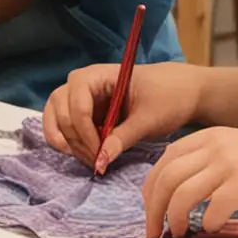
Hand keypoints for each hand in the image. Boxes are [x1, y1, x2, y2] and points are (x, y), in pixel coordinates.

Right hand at [42, 62, 205, 172]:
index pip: (77, 104)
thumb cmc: (168, 97)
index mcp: (97, 75)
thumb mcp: (149, 119)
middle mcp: (81, 83)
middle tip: (96, 161)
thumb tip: (100, 162)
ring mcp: (79, 97)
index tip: (99, 154)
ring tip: (91, 159)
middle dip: (74, 139)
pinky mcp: (83, 111)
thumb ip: (123, 138)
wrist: (181, 92)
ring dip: (67, 142)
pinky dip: (70, 142)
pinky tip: (88, 154)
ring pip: (55, 118)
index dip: (84, 132)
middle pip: (60, 111)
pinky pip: (63, 126)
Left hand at [142, 128, 237, 237]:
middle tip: (153, 233)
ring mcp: (229, 164)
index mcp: (213, 136)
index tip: (151, 211)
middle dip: (152, 208)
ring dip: (172, 219)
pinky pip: (210, 210)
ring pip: (179, 194)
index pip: (165, 160)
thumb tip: (190, 195)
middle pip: (164, 178)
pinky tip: (214, 229)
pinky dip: (206, 224)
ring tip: (177, 235)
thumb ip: (218, 164)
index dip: (152, 188)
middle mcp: (215, 146)